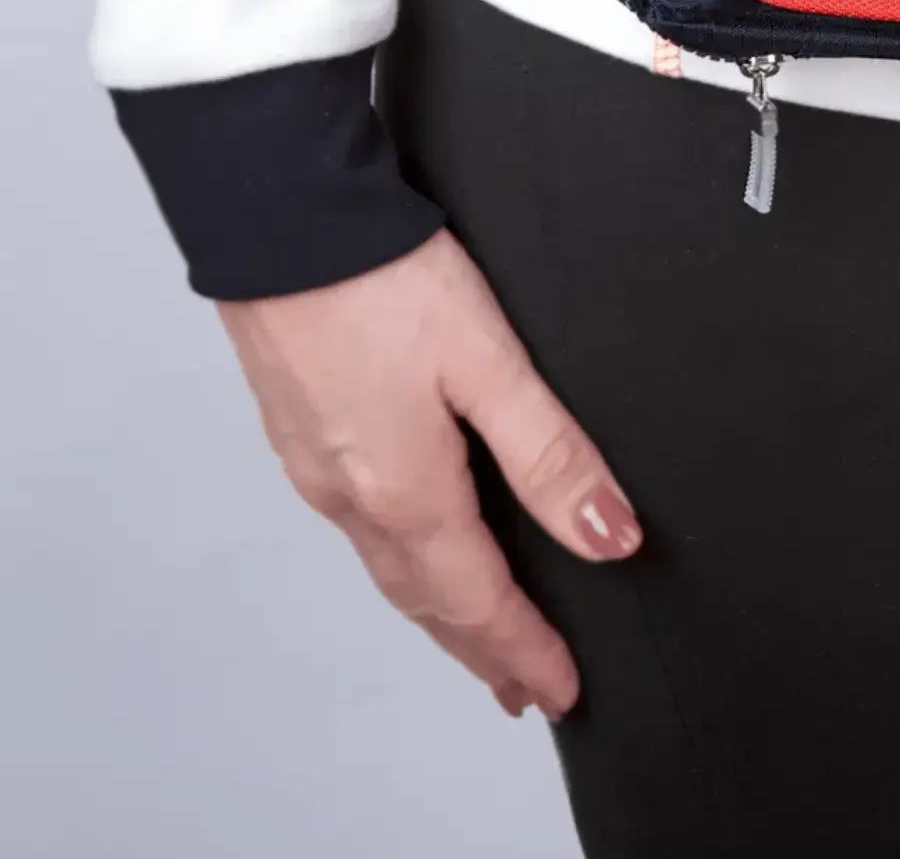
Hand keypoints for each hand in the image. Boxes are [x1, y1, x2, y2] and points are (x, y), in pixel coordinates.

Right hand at [218, 230, 641, 718]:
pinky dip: (403, 562)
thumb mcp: (490, 362)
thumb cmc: (380, 280)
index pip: (478, 602)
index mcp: (405, 491)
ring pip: (390, 567)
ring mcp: (318, 466)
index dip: (525, 651)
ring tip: (479, 634)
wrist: (279, 218)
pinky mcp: (303, 430)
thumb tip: (611, 536)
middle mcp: (353, 495)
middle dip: (482, 649)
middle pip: (427, 601)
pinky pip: (363, 527)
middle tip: (524, 685)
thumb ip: (551, 453)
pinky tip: (418, 546)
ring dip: (440, 611)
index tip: (562, 691)